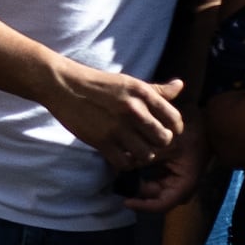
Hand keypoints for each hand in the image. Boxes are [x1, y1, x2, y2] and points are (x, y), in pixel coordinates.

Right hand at [37, 56, 182, 172]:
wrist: (64, 85)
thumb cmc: (98, 84)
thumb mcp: (130, 82)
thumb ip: (157, 89)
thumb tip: (180, 85)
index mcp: (143, 95)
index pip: (175, 119)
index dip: (174, 128)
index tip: (164, 129)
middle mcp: (134, 111)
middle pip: (164, 139)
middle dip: (159, 143)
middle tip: (149, 140)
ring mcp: (117, 128)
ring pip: (147, 154)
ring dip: (143, 155)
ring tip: (135, 149)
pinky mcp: (101, 141)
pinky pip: (124, 162)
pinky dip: (126, 163)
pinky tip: (121, 155)